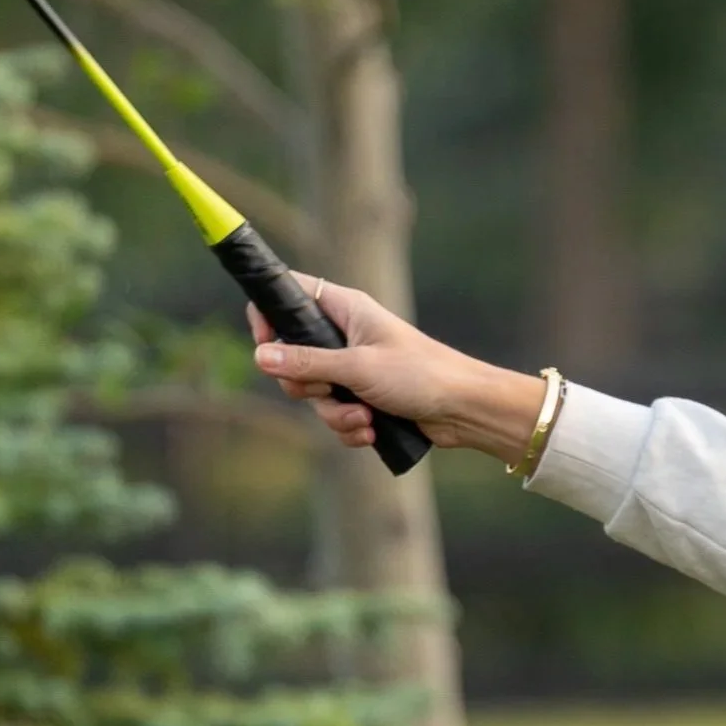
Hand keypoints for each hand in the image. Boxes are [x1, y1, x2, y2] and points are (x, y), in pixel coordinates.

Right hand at [248, 278, 547, 465]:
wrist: (464, 409)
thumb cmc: (420, 374)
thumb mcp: (357, 367)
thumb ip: (307, 362)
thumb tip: (260, 357)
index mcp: (346, 310)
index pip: (290, 296)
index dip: (270, 318)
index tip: (266, 347)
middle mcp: (346, 335)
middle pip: (292, 357)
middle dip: (306, 386)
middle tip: (327, 391)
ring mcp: (354, 368)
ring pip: (314, 393)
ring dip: (334, 413)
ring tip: (365, 417)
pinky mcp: (364, 398)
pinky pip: (336, 415)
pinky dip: (350, 427)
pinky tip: (372, 430)